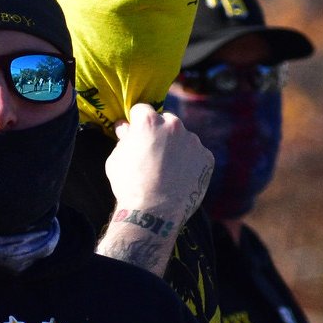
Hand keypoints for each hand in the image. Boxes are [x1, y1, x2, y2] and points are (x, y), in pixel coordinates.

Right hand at [104, 103, 212, 225]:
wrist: (154, 213)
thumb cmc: (129, 186)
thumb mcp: (116, 159)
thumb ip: (123, 139)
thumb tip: (125, 128)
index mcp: (149, 122)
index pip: (142, 109)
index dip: (136, 121)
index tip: (135, 133)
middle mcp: (174, 125)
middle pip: (166, 120)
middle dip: (159, 132)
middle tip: (152, 153)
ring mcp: (193, 141)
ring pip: (183, 138)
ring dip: (176, 147)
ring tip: (167, 170)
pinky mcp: (207, 157)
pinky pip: (196, 154)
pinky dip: (189, 162)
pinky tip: (179, 178)